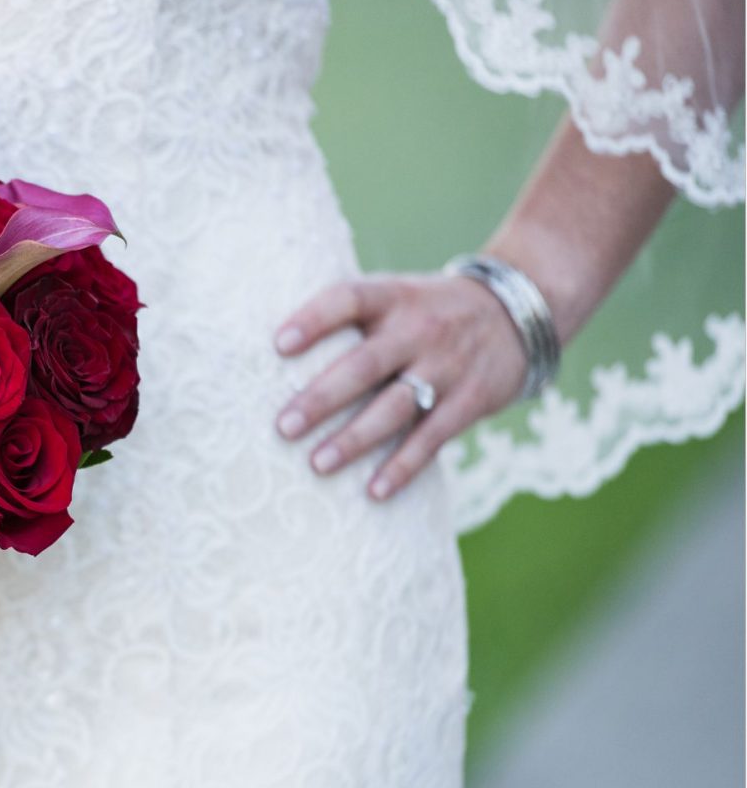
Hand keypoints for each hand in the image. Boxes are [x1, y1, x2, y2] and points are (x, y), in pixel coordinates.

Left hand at [272, 273, 530, 500]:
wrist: (518, 312)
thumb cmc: (427, 311)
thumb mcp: (395, 295)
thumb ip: (349, 317)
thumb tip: (269, 352)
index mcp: (393, 297)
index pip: (348, 299)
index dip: (314, 319)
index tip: (278, 344)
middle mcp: (419, 329)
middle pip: (364, 364)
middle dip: (322, 397)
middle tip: (284, 427)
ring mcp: (446, 366)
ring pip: (395, 407)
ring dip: (355, 439)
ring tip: (317, 464)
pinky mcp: (469, 401)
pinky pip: (432, 438)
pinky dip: (403, 467)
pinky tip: (375, 492)